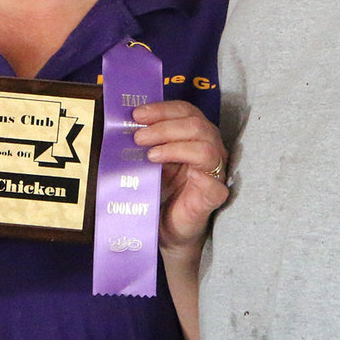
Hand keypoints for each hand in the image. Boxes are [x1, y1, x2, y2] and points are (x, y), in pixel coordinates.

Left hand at [131, 101, 228, 252]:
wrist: (166, 230)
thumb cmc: (160, 192)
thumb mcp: (149, 162)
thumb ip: (144, 144)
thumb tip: (124, 126)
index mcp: (194, 135)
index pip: (185, 111)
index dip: (162, 109)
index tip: (137, 114)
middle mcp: (209, 148)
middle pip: (195, 125)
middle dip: (163, 127)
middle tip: (138, 137)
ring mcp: (214, 172)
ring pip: (205, 148)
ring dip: (175, 146)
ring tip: (151, 155)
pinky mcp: (214, 197)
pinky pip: (215, 184)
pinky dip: (203, 177)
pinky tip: (189, 174)